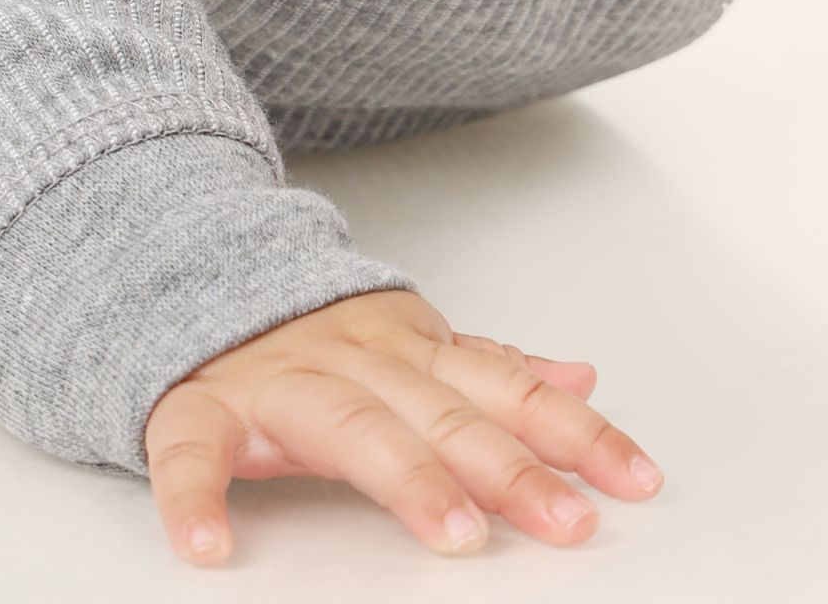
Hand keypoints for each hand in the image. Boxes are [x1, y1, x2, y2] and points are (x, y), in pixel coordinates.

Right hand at [142, 284, 663, 564]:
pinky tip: (212, 544)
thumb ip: (494, 367)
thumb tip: (582, 376)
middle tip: (566, 522)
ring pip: (351, 425)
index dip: (574, 435)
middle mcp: (357, 360)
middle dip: (510, 469)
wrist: (199, 282)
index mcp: (412, 350)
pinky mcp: (198, 411)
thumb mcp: (416, 344)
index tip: (632, 482)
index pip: (510, 390)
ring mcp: (278, 383)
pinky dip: (199, 496)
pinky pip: (195, 452)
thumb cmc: (319, 337)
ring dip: (407, 479)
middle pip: (444, 415)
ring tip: (454, 536)